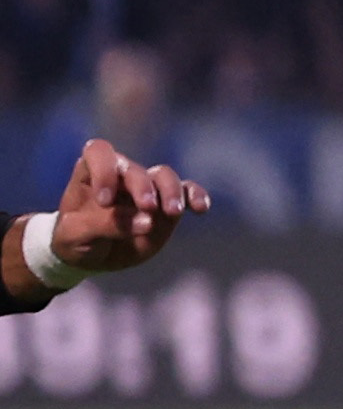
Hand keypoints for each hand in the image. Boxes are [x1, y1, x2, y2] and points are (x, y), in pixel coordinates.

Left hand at [46, 139, 209, 278]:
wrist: (92, 255)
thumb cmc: (75, 239)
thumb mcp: (76, 236)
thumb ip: (105, 226)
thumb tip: (148, 221)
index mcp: (91, 173)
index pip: (100, 153)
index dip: (104, 171)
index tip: (105, 201)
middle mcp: (121, 174)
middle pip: (136, 169)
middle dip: (143, 187)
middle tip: (148, 208)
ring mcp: (147, 188)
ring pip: (164, 176)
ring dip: (171, 191)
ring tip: (173, 212)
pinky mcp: (167, 205)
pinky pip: (186, 191)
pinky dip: (195, 196)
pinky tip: (200, 208)